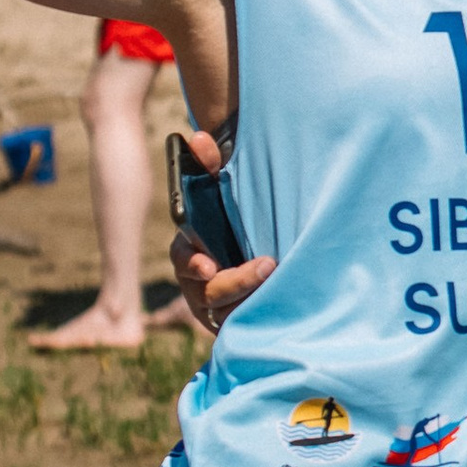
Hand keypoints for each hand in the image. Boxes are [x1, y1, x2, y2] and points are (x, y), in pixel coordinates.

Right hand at [168, 122, 271, 332]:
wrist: (255, 254)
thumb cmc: (232, 221)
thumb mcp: (221, 192)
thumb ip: (210, 166)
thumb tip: (199, 137)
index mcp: (188, 252)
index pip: (183, 259)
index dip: (192, 264)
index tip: (208, 265)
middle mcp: (196, 284)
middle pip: (207, 292)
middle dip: (236, 281)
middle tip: (267, 266)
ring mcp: (213, 309)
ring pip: (225, 314)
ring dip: (251, 300)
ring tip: (279, 284)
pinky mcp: (231, 325)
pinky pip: (242, 328)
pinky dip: (260, 318)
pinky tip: (284, 305)